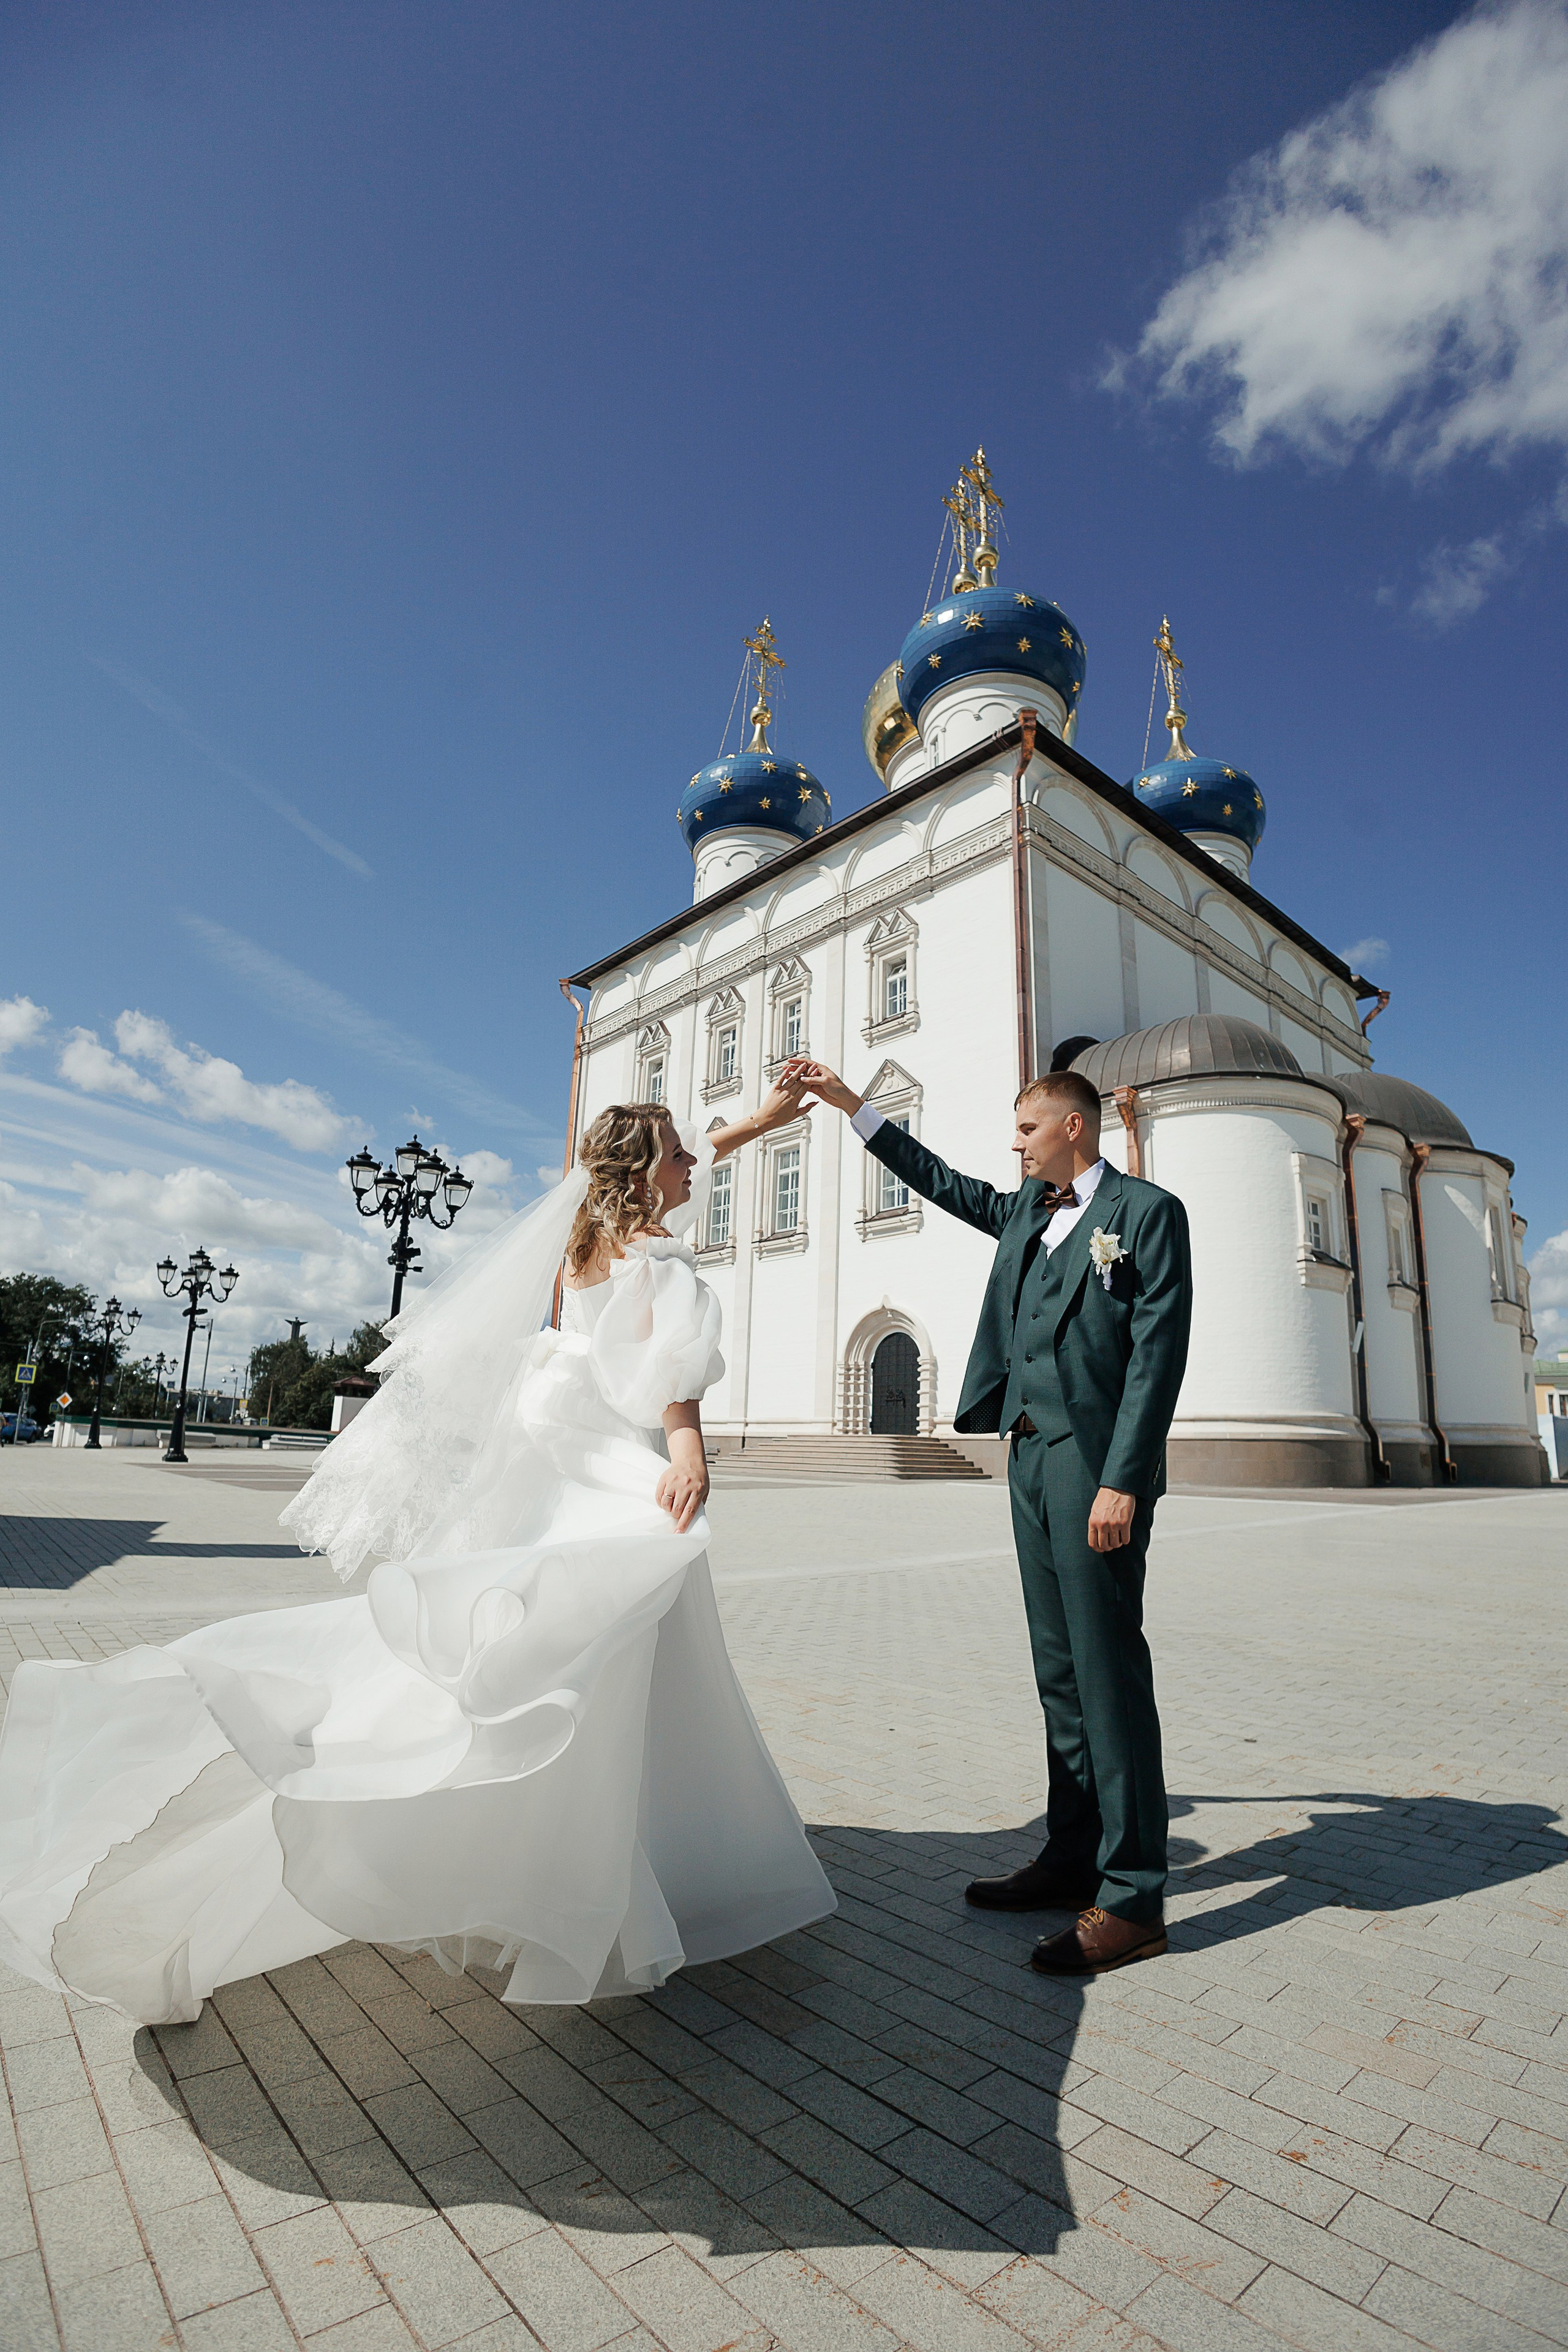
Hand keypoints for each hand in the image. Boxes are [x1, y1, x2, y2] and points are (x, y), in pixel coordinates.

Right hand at [656, 1416, 708, 1532]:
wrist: (690, 1459)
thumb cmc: (698, 1477)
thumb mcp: (705, 1489)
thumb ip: (699, 1504)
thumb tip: (692, 1520)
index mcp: (698, 1489)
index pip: (690, 1510)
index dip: (684, 1523)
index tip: (679, 1532)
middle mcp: (686, 1485)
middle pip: (677, 1509)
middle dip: (676, 1515)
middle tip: (678, 1512)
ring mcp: (674, 1482)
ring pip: (666, 1504)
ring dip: (668, 1508)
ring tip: (672, 1504)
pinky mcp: (665, 1479)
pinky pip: (659, 1496)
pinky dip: (661, 1501)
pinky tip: (666, 1499)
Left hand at [754, 1068, 814, 1131]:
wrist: (766, 1118)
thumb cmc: (780, 1118)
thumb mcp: (796, 1115)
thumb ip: (807, 1108)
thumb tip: (816, 1102)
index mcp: (795, 1100)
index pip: (805, 1086)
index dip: (811, 1078)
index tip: (815, 1072)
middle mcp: (788, 1094)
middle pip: (800, 1081)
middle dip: (807, 1072)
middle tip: (812, 1065)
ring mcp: (781, 1091)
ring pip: (791, 1078)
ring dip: (798, 1070)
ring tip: (803, 1064)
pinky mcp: (774, 1089)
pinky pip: (780, 1080)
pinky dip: (784, 1073)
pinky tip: (788, 1068)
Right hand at [785, 1059, 861, 1115]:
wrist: (843, 1099)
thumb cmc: (838, 1088)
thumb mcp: (825, 1082)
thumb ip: (813, 1079)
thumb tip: (803, 1078)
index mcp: (821, 1069)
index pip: (807, 1063)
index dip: (798, 1061)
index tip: (790, 1061)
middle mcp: (818, 1074)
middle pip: (804, 1069)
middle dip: (794, 1068)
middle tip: (785, 1068)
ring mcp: (816, 1081)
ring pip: (803, 1078)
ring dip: (795, 1077)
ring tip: (786, 1076)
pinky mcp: (815, 1089)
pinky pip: (805, 1086)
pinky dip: (799, 1085)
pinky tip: (793, 1085)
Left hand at [1087, 1487, 1136, 1551]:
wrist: (1117, 1488)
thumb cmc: (1105, 1498)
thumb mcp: (1095, 1510)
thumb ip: (1094, 1524)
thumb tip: (1096, 1537)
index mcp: (1093, 1522)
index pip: (1093, 1543)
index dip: (1098, 1549)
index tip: (1102, 1548)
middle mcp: (1102, 1525)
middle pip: (1104, 1546)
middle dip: (1109, 1547)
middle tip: (1112, 1543)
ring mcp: (1113, 1524)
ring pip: (1115, 1544)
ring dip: (1117, 1543)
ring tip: (1118, 1537)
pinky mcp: (1124, 1523)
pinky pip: (1125, 1540)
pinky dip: (1125, 1540)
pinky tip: (1125, 1534)